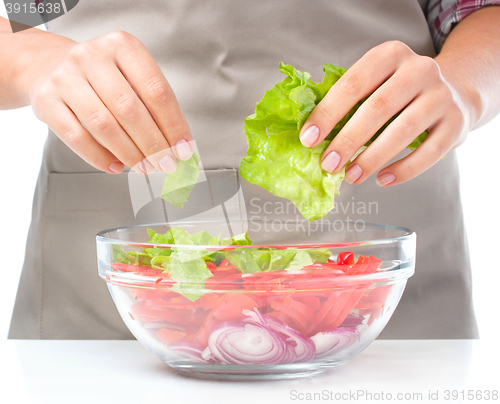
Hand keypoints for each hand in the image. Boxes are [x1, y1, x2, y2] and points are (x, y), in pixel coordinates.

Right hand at [27, 30, 192, 173]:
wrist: (49, 66)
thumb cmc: (101, 76)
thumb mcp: (130, 76)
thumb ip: (152, 105)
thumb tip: (177, 145)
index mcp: (122, 46)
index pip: (156, 91)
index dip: (173, 125)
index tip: (184, 149)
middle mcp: (92, 57)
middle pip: (130, 110)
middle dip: (153, 144)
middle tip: (166, 164)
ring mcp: (65, 77)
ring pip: (104, 125)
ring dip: (130, 153)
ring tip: (145, 167)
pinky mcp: (46, 101)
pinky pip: (76, 137)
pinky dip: (99, 157)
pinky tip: (116, 166)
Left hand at [299, 40, 469, 186]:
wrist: (453, 92)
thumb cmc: (399, 93)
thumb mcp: (376, 83)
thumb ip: (348, 102)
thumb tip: (310, 135)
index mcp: (390, 55)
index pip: (354, 83)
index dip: (328, 112)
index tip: (309, 139)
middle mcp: (419, 70)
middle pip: (378, 108)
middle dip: (348, 140)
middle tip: (328, 164)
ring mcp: (441, 96)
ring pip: (403, 130)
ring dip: (372, 158)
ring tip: (351, 176)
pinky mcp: (457, 123)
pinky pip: (430, 152)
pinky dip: (404, 170)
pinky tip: (382, 180)